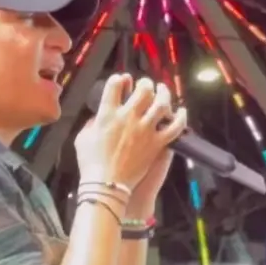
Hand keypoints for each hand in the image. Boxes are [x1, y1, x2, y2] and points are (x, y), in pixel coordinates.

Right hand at [74, 74, 186, 190]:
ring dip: (164, 94)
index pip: (115, 85)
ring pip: (161, 103)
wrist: (107, 185)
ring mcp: (145, 130)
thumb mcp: (82, 138)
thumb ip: (92, 123)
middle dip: (145, 83)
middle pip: (143, 90)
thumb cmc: (91, 164)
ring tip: (163, 91)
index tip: (123, 80)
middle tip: (146, 85)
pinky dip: (181, 118)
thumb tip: (99, 117)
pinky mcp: (157, 144)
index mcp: (107, 114)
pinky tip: (182, 112)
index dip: (119, 79)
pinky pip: (174, 127)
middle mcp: (128, 118)